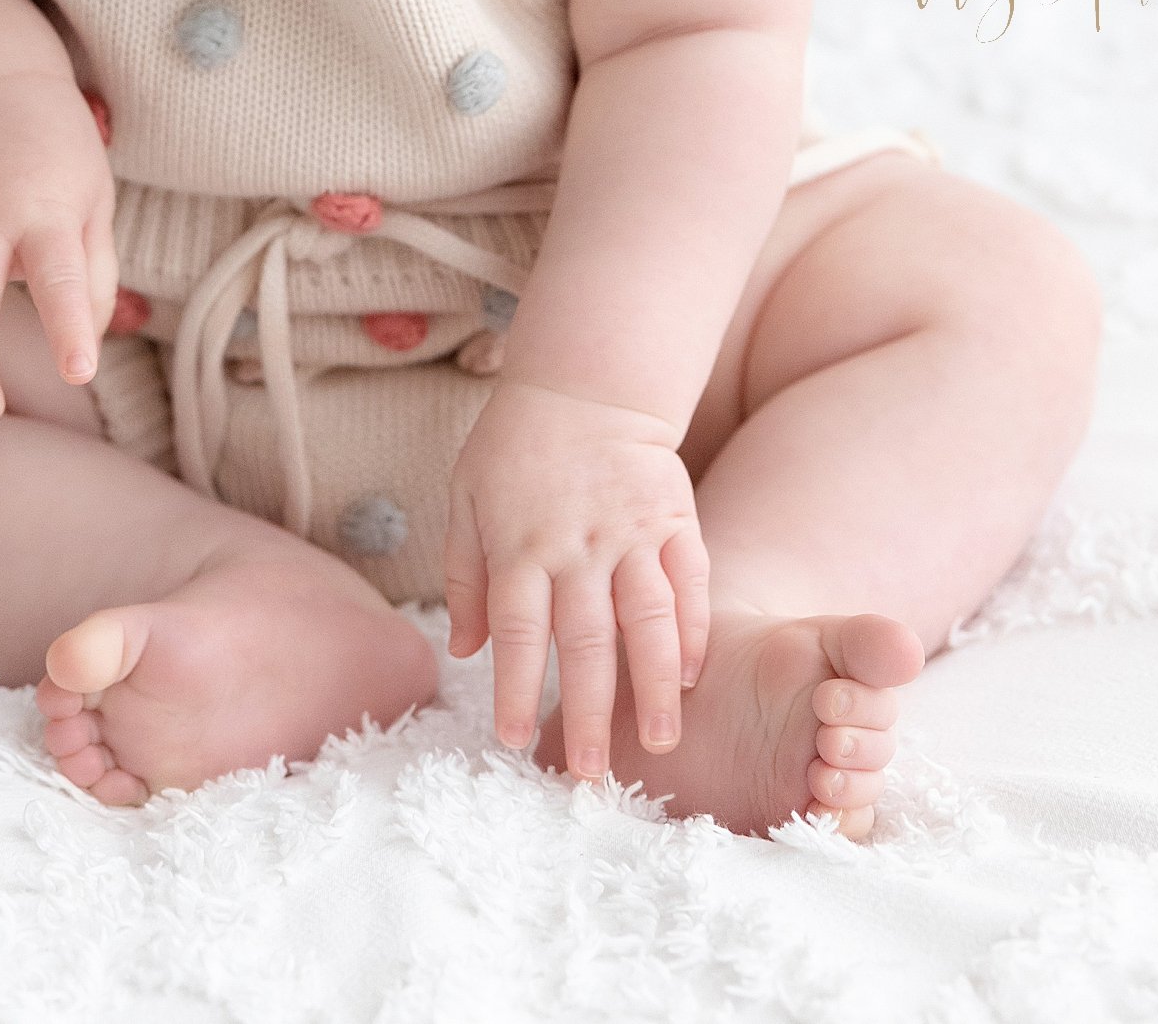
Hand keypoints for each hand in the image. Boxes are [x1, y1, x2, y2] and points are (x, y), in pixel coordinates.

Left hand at [444, 379, 710, 777]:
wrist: (587, 382)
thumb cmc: (515, 445)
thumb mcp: (465, 498)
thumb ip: (464, 576)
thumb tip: (463, 651)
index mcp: (521, 545)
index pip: (519, 634)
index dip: (518, 691)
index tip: (516, 742)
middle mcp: (578, 546)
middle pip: (585, 641)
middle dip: (589, 713)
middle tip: (592, 774)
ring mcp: (631, 534)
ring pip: (648, 620)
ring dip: (656, 686)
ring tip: (662, 741)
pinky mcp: (673, 522)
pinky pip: (690, 584)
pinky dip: (694, 631)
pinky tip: (693, 674)